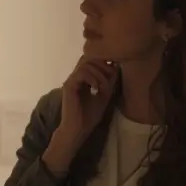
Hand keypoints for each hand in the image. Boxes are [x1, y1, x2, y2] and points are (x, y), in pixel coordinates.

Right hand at [43, 57, 117, 174]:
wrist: (79, 129)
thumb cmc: (90, 115)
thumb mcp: (104, 94)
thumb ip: (108, 80)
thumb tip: (116, 65)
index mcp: (83, 77)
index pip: (93, 58)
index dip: (104, 62)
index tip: (113, 74)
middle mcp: (76, 75)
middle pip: (89, 57)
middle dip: (103, 65)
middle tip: (109, 79)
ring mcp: (71, 80)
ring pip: (86, 64)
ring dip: (99, 74)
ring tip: (103, 87)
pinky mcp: (69, 86)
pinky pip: (82, 73)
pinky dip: (92, 79)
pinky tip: (96, 89)